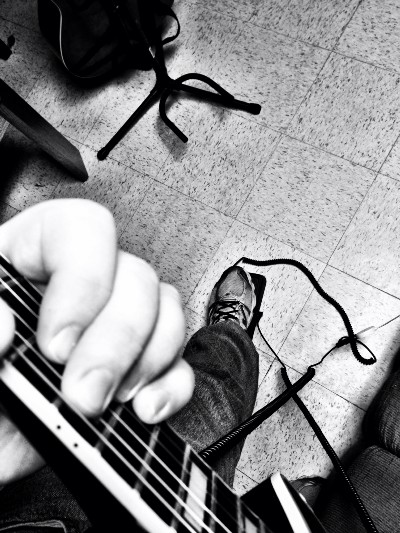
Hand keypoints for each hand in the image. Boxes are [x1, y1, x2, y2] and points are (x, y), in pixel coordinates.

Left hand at [0, 199, 193, 484]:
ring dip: (148, 359)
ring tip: (110, 401)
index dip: (84, 281)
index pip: (81, 231)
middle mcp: (81, 285)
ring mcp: (113, 325)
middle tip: (83, 394)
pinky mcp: (135, 369)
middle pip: (135, 277)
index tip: (58, 345)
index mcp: (29, 257)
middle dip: (117, 341)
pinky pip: (178, 363)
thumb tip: (2, 324)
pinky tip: (144, 410)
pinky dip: (171, 386)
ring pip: (165, 312)